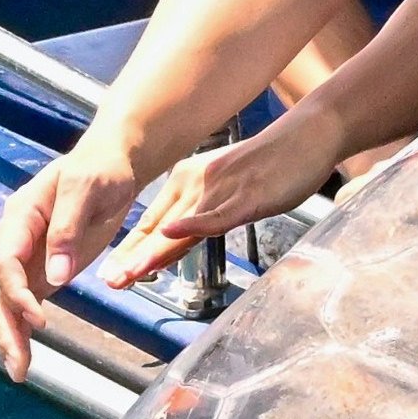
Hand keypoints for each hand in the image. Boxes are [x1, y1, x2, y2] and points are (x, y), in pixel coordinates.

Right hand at [0, 144, 141, 381]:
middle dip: (5, 327)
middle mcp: (14, 240)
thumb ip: (68, 230)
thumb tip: (55, 277)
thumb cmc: (99, 170)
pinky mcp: (41, 272)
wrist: (110, 165)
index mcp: (20, 217)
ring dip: (10, 336)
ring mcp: (26, 259)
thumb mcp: (86, 189)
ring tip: (20, 372)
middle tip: (18, 364)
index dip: (16, 292)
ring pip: (6, 302)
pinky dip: (23, 331)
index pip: (5, 260)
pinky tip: (26, 357)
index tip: (39, 318)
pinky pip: (24, 305)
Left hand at [104, 108, 348, 286]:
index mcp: (188, 181)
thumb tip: (180, 235)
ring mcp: (220, 191)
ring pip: (180, 228)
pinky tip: (172, 235)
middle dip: (133, 259)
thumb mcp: (227, 190)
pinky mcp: (246, 197)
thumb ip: (204, 212)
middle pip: (159, 230)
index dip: (131, 251)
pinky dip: (193, 225)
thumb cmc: (272, 165)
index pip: (153, 223)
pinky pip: (216, 215)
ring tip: (127, 274)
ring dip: (152, 253)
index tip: (112, 274)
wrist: (306, 136)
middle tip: (110, 282)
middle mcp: (196, 185)